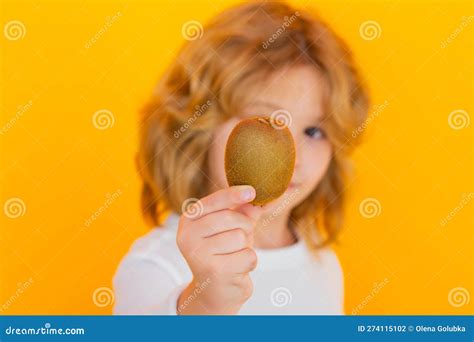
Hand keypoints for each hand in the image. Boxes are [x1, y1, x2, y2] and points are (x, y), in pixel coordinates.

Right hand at [176, 185, 261, 313]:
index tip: (251, 191)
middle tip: (240, 239)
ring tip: (234, 255)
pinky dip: (249, 262)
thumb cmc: (223, 252)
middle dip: (245, 227)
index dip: (233, 195)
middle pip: (231, 218)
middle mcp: (188, 236)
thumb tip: (258, 199)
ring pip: (240, 237)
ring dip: (246, 246)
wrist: (214, 290)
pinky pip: (247, 256)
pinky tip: (237, 268)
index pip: (213, 201)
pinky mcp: (214, 271)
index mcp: (189, 220)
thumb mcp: (231, 228)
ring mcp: (198, 254)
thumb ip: (242, 211)